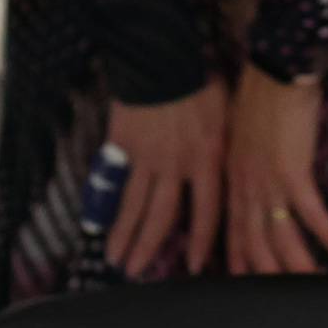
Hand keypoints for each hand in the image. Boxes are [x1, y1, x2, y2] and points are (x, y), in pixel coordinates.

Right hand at [106, 79, 226, 276]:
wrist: (159, 56)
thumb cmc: (198, 79)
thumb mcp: (224, 115)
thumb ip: (223, 145)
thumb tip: (228, 161)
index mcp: (207, 159)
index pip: (206, 213)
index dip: (202, 242)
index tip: (197, 266)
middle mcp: (176, 165)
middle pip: (161, 217)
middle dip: (148, 246)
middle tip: (136, 271)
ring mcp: (145, 155)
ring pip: (133, 203)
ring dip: (123, 233)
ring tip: (114, 256)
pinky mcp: (121, 141)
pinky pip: (114, 178)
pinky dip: (106, 199)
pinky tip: (99, 217)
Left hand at [226, 63, 327, 275]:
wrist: (272, 73)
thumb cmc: (261, 100)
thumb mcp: (244, 139)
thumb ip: (249, 166)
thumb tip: (264, 182)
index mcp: (233, 177)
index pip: (233, 229)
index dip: (238, 259)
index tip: (245, 284)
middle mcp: (245, 184)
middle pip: (253, 242)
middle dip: (267, 275)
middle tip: (283, 300)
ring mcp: (267, 180)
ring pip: (281, 238)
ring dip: (300, 267)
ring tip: (317, 287)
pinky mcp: (292, 172)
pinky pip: (311, 215)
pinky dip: (327, 236)